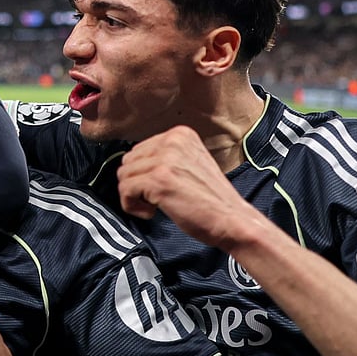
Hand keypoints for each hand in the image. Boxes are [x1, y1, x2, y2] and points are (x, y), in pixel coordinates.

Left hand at [116, 125, 257, 249]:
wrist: (232, 220)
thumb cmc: (213, 200)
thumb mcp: (190, 164)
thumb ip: (166, 157)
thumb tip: (136, 164)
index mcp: (181, 134)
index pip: (139, 150)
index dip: (144, 173)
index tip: (159, 187)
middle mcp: (172, 141)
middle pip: (128, 161)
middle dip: (136, 184)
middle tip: (154, 199)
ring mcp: (165, 159)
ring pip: (124, 176)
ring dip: (134, 196)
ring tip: (155, 205)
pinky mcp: (158, 180)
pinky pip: (125, 191)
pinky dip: (132, 207)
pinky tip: (152, 211)